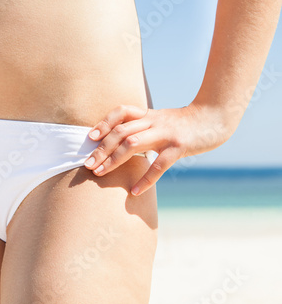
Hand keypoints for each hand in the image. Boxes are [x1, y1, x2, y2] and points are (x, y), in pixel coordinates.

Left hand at [83, 104, 229, 195]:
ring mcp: (166, 133)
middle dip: (102, 148)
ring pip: (133, 143)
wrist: (215, 118)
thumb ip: (142, 128)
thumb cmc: (184, 124)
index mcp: (148, 114)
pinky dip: (145, 179)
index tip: (90, 137)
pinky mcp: (179, 146)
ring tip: (100, 173)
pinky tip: (134, 192)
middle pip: (121, 131)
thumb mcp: (160, 120)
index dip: (104, 123)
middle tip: (88, 164)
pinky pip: (159, 165)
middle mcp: (154, 121)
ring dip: (113, 159)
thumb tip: (120, 144)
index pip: (121, 112)